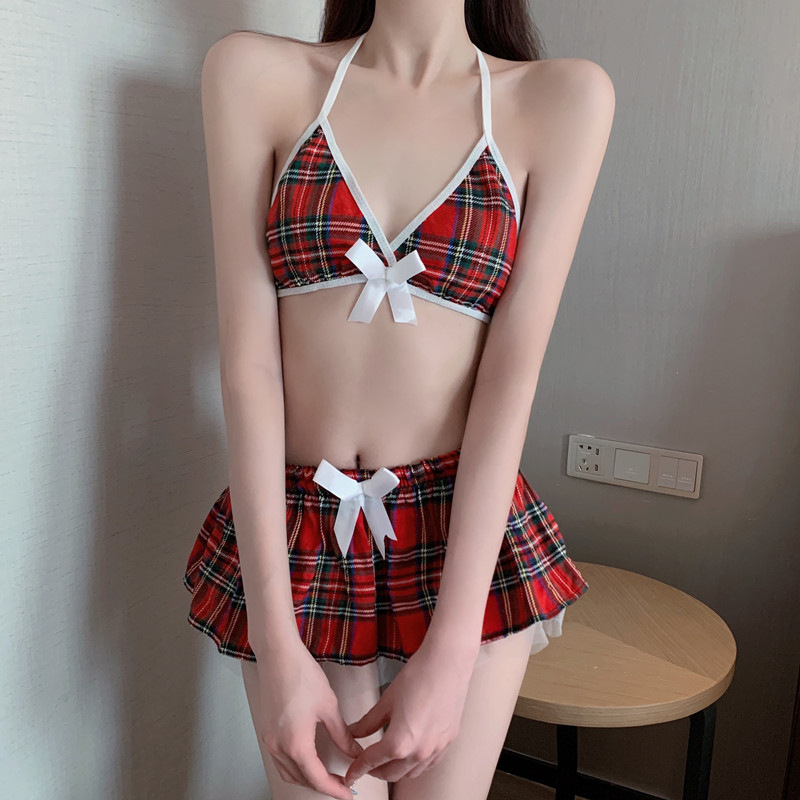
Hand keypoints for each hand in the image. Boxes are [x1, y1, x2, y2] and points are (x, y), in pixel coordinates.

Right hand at [253, 640, 365, 799]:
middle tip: (342, 785)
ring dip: (308, 778)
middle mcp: (278, 747)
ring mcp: (269, 740)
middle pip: (301, 779)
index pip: (317, 779)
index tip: (348, 794)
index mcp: (296, 744)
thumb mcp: (329, 707)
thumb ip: (342, 735)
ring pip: (288, 772)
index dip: (335, 789)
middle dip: (322, 785)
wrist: (278, 655)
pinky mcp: (266, 731)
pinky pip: (280, 760)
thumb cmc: (302, 675)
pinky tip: (309, 760)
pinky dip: (296, 767)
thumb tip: (355, 752)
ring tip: (328, 775)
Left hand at [342, 636, 476, 784]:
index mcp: (399, 743)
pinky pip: (429, 764)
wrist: (447, 664)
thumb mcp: (387, 700)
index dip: (357, 769)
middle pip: (391, 774)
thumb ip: (369, 722)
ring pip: (411, 773)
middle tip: (365, 765)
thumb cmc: (418, 677)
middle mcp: (419, 752)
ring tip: (386, 761)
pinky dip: (415, 765)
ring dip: (395, 771)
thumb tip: (355, 732)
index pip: (372, 762)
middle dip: (375, 772)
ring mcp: (436, 749)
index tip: (350, 774)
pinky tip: (410, 755)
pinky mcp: (448, 742)